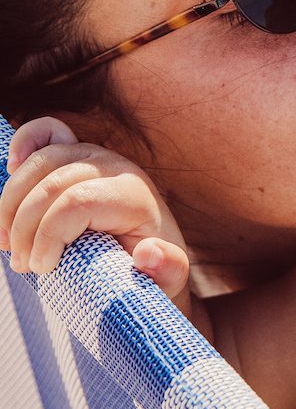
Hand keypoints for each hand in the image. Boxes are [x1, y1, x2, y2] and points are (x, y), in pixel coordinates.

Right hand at [0, 117, 190, 303]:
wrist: (147, 251)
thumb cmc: (151, 265)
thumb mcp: (166, 275)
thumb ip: (167, 268)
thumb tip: (148, 252)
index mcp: (135, 195)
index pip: (77, 203)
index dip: (48, 236)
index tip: (42, 268)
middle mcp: (116, 167)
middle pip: (52, 184)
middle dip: (25, 228)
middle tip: (23, 265)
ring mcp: (93, 154)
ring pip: (39, 163)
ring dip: (11, 205)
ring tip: (9, 244)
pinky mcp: (76, 151)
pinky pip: (46, 132)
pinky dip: (24, 142)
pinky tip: (10, 168)